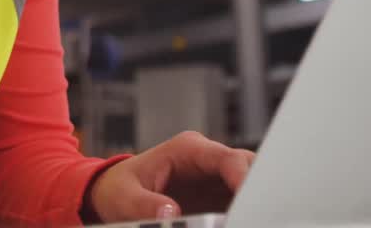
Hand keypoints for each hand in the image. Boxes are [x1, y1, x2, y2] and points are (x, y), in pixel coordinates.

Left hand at [87, 131, 255, 222]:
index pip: (226, 157)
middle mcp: (207, 159)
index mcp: (188, 149)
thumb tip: (170, 213)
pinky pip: (238, 201)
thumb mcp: (125, 197)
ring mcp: (214, 177)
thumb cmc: (120, 188)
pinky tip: (238, 220)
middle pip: (246, 167)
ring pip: (248, 183)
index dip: (243, 176)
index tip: (250, 199)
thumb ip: (145, 204)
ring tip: (248, 218)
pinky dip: (241, 211)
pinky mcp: (216, 196)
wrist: (115, 192)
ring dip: (251, 202)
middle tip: (256, 213)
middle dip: (256, 189)